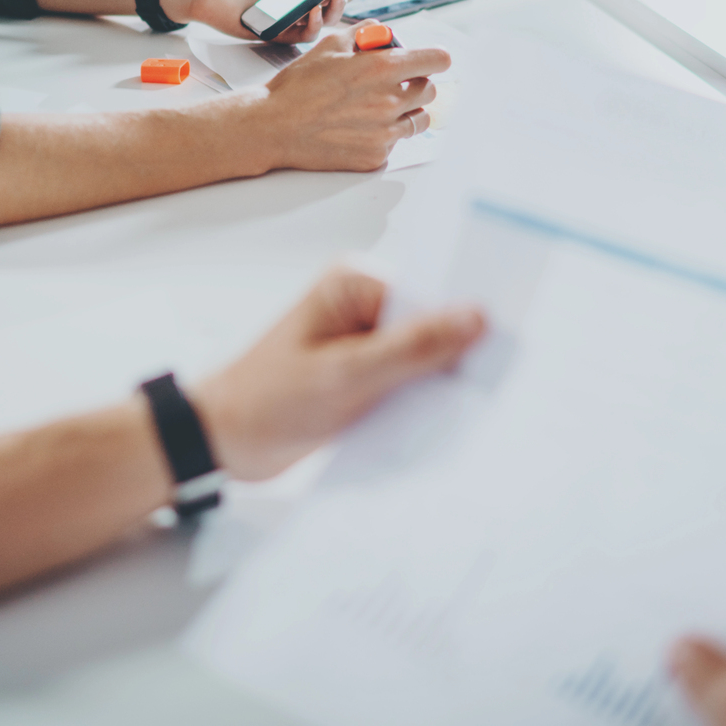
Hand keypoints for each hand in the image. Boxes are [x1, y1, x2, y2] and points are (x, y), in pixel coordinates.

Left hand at [193, 263, 484, 479]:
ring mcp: (362, 341)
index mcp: (354, 284)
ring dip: (437, 384)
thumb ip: (412, 348)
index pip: (430, 295)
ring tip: (464, 412)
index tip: (505, 351)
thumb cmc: (266, 401)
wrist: (220, 442)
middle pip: (430, 325)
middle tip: (490, 389)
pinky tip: (434, 423)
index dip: (466, 324)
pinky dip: (419, 401)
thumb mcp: (344, 377)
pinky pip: (406, 382)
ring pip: (422, 357)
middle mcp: (361, 305)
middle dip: (454, 357)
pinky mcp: (362, 374)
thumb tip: (475, 317)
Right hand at [251, 29, 447, 171]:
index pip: (437, 60)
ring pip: (418, 120)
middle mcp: (390, 102)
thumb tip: (382, 32)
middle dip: (416, 83)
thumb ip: (364, 35)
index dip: (434, 58)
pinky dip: (384, 134)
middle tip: (392, 83)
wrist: (274, 126)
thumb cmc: (298, 86)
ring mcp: (385, 133)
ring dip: (406, 111)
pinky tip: (359, 127)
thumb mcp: (330, 45)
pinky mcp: (375, 156)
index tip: (430, 60)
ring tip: (378, 107)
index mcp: (382, 69)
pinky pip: (395, 143)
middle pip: (430, 91)